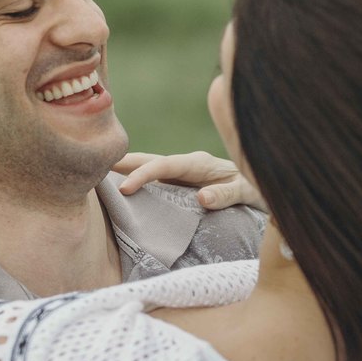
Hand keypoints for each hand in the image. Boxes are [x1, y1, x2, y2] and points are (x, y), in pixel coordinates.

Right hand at [113, 151, 266, 211]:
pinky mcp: (184, 185)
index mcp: (200, 163)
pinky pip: (158, 183)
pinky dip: (139, 183)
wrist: (268, 186)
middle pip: (151, 162)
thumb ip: (226, 194)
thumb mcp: (248, 192)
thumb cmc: (260, 189)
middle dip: (124, 164)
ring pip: (151, 170)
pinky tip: (123, 192)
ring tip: (99, 177)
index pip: (165, 165)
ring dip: (128, 172)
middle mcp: (189, 165)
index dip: (143, 175)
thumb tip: (201, 198)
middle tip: (93, 168)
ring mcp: (185, 175)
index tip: (125, 188)